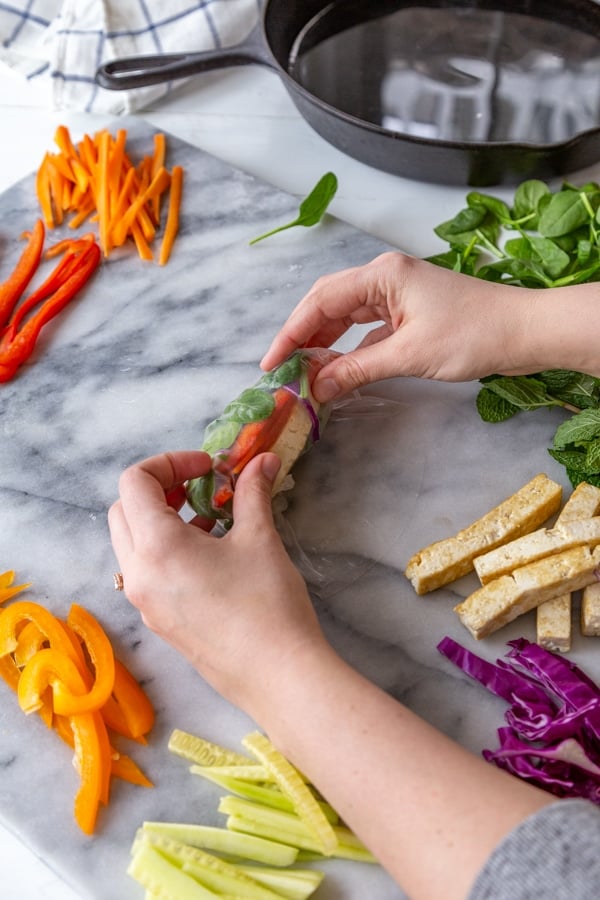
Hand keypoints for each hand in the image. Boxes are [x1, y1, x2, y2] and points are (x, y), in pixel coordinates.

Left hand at [108, 450, 323, 713]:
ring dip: (161, 520)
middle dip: (159, 489)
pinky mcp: (159, 621)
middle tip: (200, 488)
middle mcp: (138, 574)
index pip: (135, 482)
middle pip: (124, 510)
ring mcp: (145, 602)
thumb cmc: (267, 602)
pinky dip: (166, 550)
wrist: (277, 674)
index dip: (170, 462)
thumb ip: (253, 492)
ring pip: (132, 543)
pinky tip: (210, 555)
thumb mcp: (259, 539)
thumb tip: (263, 460)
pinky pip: (146, 572)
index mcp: (156, 547)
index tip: (208, 468)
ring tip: (209, 519)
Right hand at [261, 251, 537, 400]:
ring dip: (326, 343)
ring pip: (347, 317)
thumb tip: (317, 388)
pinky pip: (367, 328)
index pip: (321, 300)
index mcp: (382, 275)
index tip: (272, 363)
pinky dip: (350, 348)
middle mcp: (385, 278)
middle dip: (303, 336)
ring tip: (304, 372)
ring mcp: (397, 294)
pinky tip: (339, 369)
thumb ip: (357, 370)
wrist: (525, 332)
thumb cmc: (474, 335)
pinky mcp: (409, 312)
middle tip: (283, 370)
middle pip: (329, 304)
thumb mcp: (409, 356)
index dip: (292, 332)